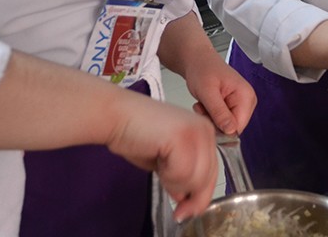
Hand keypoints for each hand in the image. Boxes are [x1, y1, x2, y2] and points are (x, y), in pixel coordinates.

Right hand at [105, 95, 218, 220]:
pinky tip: (158, 161)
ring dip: (175, 184)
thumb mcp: (166, 159)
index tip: (187, 211)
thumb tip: (187, 198)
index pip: (212, 172)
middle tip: (176, 205)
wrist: (115, 115)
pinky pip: (182, 173)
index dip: (201, 196)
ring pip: (196, 179)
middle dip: (190, 196)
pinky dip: (168, 176)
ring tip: (160, 168)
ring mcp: (196, 132)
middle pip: (207, 177)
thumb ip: (182, 174)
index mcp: (204, 132)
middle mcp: (205, 130)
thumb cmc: (135, 133)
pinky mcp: (182, 137)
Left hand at [186, 51, 256, 134]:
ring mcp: (241, 104)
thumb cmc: (202, 69)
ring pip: (226, 125)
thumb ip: (219, 112)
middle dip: (215, 123)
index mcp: (246, 96)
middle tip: (203, 108)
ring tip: (203, 104)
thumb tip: (231, 131)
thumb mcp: (207, 92)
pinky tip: (205, 105)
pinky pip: (222, 121)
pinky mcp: (233, 106)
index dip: (221, 129)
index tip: (207, 119)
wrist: (197, 60)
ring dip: (211, 119)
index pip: (239, 127)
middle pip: (233, 127)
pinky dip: (210, 116)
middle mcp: (247, 101)